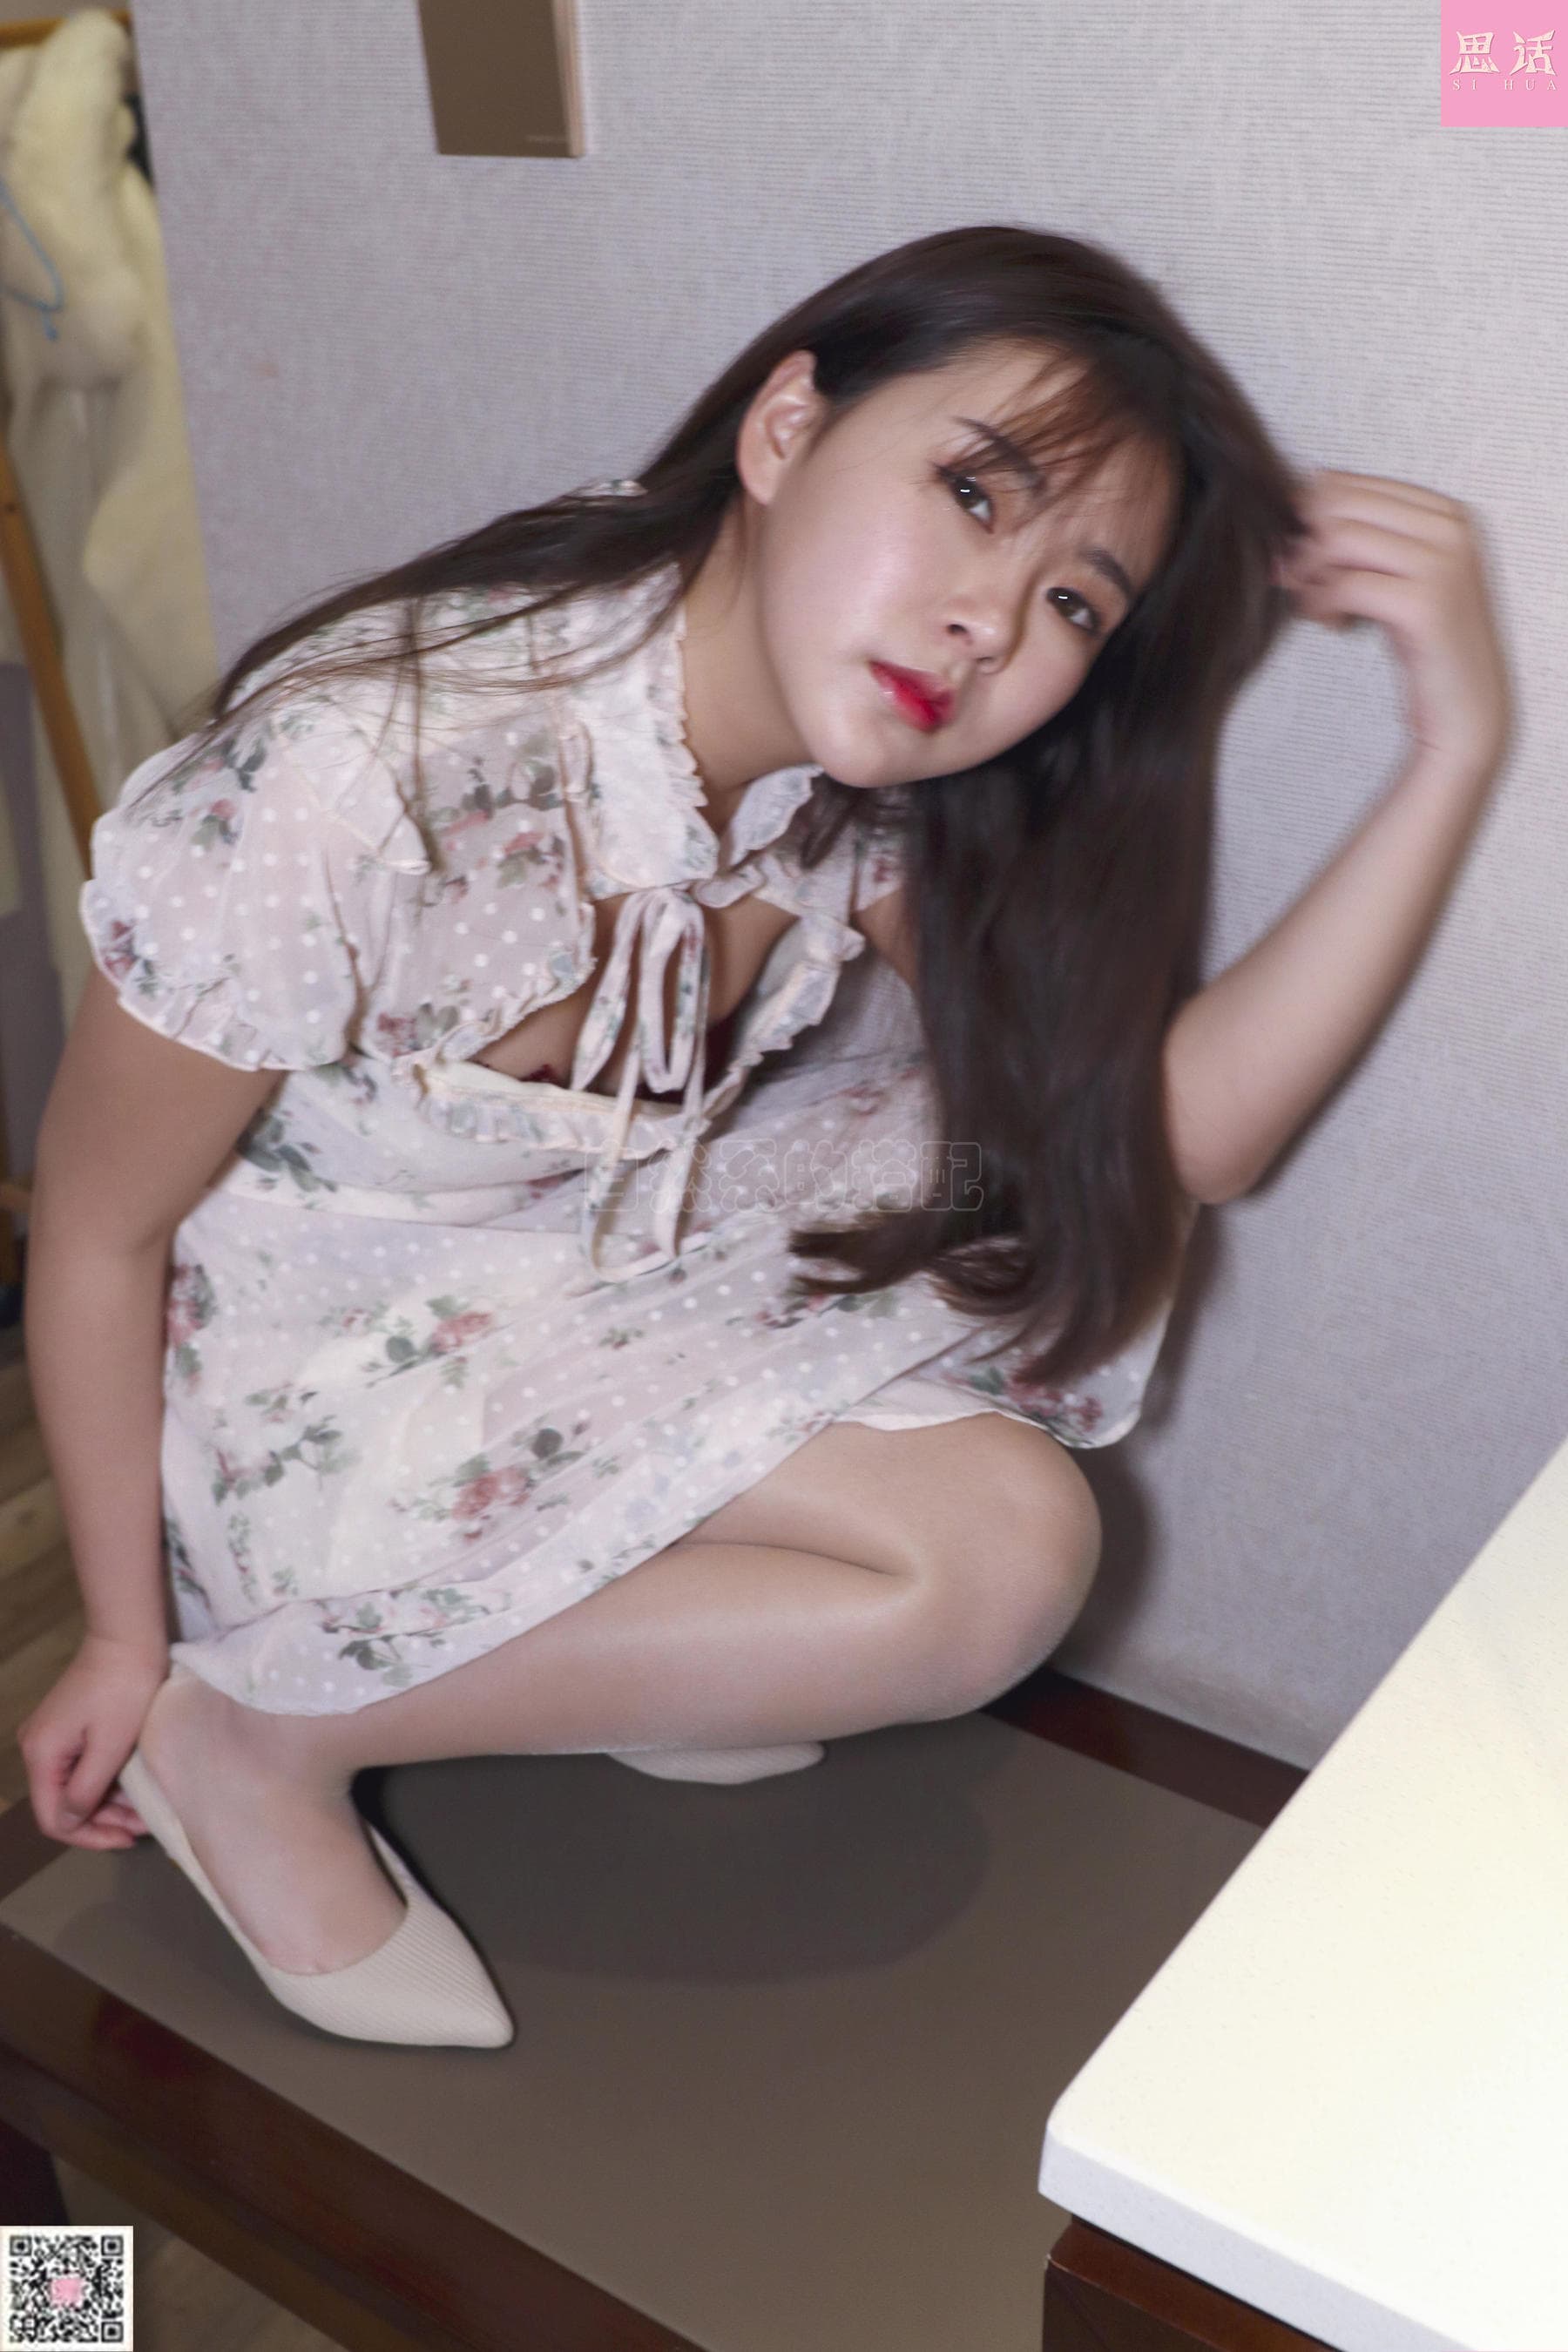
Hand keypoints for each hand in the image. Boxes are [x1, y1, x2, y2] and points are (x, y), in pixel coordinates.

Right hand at [16, 1633, 165, 1847]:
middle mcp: (36, 1749)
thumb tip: (70, 1821)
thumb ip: (87, 1789)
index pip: (53, 1818)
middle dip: (103, 1820)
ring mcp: (50, 1737)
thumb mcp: (110, 1746)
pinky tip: (132, 1787)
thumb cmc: (124, 1689)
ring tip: (143, 1810)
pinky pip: (80, 1767)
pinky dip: (105, 1781)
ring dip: (108, 1803)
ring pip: (74, 1787)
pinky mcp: (67, 1727)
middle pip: (63, 1804)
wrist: (126, 1637)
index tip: (126, 1838)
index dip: (88, 1836)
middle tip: (141, 1825)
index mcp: (41, 1755)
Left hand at [1272, 471, 1512, 773]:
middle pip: (1340, 506)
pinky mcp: (1426, 603)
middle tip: (1299, 583)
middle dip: (1306, 545)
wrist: (1467, 709)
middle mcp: (1451, 528)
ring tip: (1319, 607)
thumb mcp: (1397, 577)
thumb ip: (1362, 537)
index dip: (1310, 519)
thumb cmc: (1426, 644)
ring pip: (1338, 540)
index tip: (1300, 557)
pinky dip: (1322, 605)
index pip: (1353, 485)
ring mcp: (1443, 563)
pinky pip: (1345, 585)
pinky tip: (1333, 624)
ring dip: (1312, 576)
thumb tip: (1301, 496)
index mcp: (1446, 512)